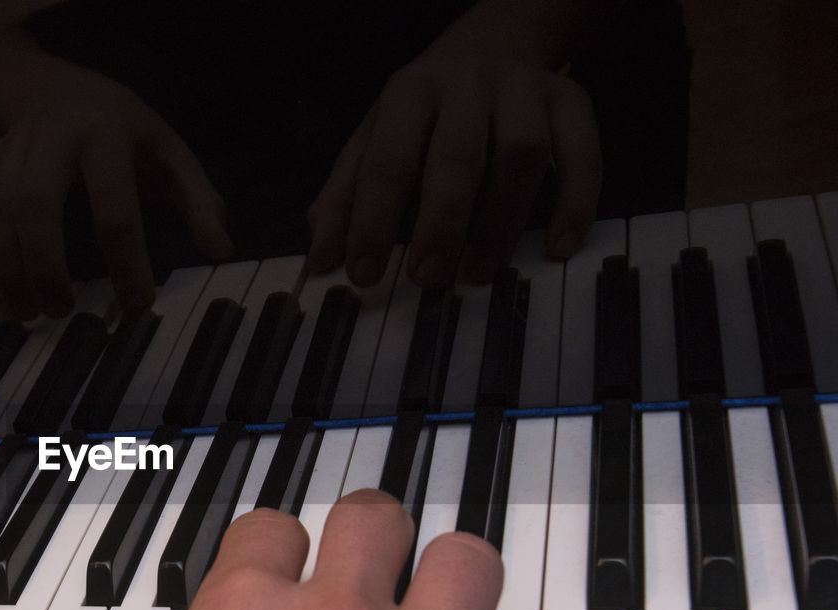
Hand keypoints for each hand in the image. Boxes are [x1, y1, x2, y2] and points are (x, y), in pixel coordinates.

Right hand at [0, 70, 231, 320]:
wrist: (51, 85)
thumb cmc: (121, 127)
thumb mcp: (167, 150)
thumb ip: (198, 198)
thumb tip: (221, 250)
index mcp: (106, 133)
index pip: (115, 205)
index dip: (126, 260)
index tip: (138, 304)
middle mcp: (53, 137)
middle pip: (37, 203)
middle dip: (46, 264)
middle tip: (64, 311)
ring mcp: (16, 149)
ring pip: (0, 212)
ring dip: (10, 270)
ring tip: (32, 316)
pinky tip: (9, 303)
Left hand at [308, 34, 600, 288]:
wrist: (498, 37)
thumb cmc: (427, 108)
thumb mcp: (376, 136)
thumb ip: (345, 195)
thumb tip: (319, 259)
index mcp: (410, 92)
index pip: (387, 161)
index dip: (373, 222)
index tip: (363, 275)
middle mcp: (467, 84)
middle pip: (457, 156)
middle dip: (440, 224)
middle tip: (426, 278)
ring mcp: (523, 89)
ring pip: (521, 154)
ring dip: (501, 222)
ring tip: (478, 273)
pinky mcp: (571, 100)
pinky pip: (583, 153)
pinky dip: (575, 203)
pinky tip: (557, 247)